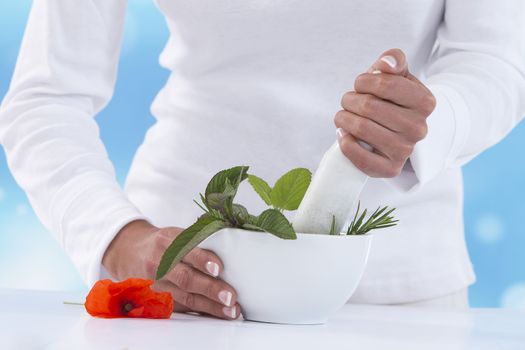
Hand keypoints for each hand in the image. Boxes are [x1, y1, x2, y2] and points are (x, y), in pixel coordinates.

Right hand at [102, 220, 239, 319]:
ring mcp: (159, 283)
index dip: (202, 260)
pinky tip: (218, 312)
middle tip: (230, 296)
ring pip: (186, 296)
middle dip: (210, 288)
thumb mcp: (176, 233)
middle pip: (185, 278)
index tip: (219, 268)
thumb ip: (198, 240)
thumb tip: (230, 251)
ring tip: (230, 310)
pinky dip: (202, 310)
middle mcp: (160, 263)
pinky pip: (183, 306)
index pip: (186, 250)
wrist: (130, 252)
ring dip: (210, 305)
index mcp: (167, 241)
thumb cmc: (162, 242)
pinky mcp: (160, 298)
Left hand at [334, 48, 435, 176]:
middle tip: (348, 100)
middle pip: (369, 106)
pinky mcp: (390, 169)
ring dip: (343, 118)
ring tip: (343, 116)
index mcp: (425, 102)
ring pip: (361, 128)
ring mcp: (405, 151)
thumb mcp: (397, 76)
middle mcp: (419, 128)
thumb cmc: (392, 100)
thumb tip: (387, 62)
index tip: (360, 83)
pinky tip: (343, 134)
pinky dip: (345, 142)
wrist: (398, 132)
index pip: (384, 84)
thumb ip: (393, 61)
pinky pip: (360, 157)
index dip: (364, 81)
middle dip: (350, 99)